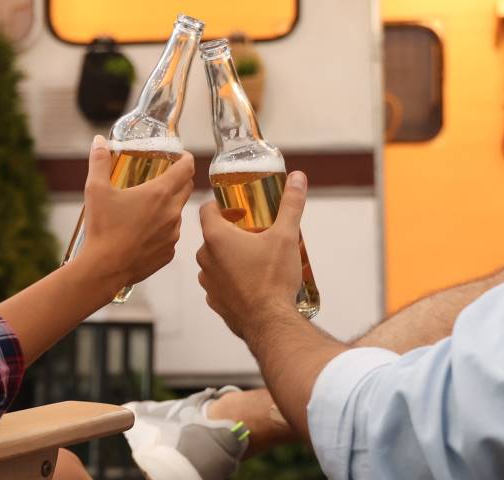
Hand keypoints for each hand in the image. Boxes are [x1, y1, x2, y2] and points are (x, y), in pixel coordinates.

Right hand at [73, 135, 192, 288]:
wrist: (104, 269)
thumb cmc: (102, 229)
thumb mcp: (96, 190)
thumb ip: (99, 162)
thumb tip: (98, 141)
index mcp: (159, 193)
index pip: (186, 168)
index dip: (185, 158)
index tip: (180, 156)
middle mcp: (172, 212)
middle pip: (187, 188)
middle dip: (180, 179)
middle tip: (164, 177)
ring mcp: (173, 234)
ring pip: (177, 213)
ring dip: (168, 207)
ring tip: (146, 209)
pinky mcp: (169, 252)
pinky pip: (170, 235)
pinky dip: (161, 230)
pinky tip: (142, 232)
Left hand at [197, 171, 308, 343]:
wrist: (270, 323)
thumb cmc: (273, 279)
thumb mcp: (286, 236)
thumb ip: (291, 204)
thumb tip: (298, 178)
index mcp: (216, 237)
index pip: (206, 209)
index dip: (221, 204)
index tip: (238, 206)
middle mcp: (205, 258)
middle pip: (212, 235)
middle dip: (231, 231)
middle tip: (254, 231)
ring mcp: (208, 282)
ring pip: (215, 260)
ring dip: (230, 256)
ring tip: (254, 257)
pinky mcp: (215, 301)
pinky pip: (219, 283)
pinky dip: (231, 279)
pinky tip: (250, 281)